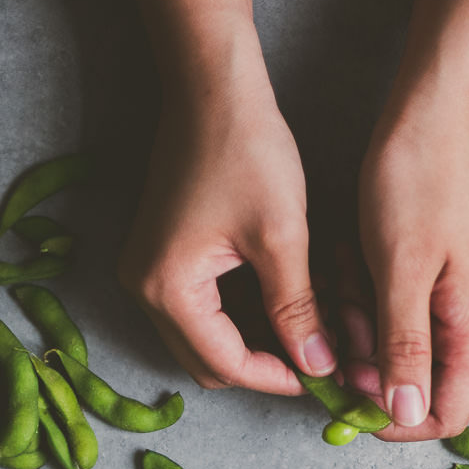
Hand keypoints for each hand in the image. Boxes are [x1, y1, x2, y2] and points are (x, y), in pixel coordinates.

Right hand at [118, 59, 334, 394]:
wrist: (212, 89)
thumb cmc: (245, 151)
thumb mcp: (282, 238)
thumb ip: (297, 311)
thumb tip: (318, 367)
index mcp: (168, 290)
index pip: (226, 365)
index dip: (279, 378)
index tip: (325, 376)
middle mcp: (144, 290)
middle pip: (209, 362)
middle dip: (265, 365)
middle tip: (319, 356)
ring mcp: (146, 273)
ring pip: (206, 339)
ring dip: (254, 342)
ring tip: (309, 328)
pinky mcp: (159, 257)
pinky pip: (201, 311)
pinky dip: (240, 317)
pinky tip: (282, 301)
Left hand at [348, 99, 468, 439]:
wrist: (437, 112)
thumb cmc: (418, 182)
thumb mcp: (401, 272)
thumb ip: (405, 349)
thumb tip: (406, 414)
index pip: (446, 416)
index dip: (392, 421)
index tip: (342, 403)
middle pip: (429, 387)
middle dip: (373, 372)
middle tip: (334, 333)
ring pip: (412, 349)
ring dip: (369, 331)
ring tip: (342, 285)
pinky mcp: (453, 277)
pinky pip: (410, 314)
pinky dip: (375, 304)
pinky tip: (353, 270)